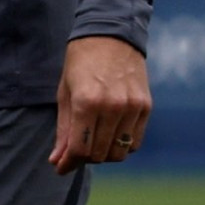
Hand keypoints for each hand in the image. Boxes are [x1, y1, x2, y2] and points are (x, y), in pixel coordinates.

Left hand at [52, 35, 150, 169]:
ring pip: (119, 152)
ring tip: (92, 142)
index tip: (60, 167)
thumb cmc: (80, 66)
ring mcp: (133, 107)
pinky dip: (121, 145)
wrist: (110, 37)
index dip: (68, 162)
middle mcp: (113, 107)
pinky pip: (134, 142)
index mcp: (87, 102)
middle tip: (75, 150)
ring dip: (103, 154)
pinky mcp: (146, 107)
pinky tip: (110, 135)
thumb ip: (63, 130)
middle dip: (84, 158)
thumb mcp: (65, 95)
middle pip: (100, 154)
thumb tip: (57, 161)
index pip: (80, 149)